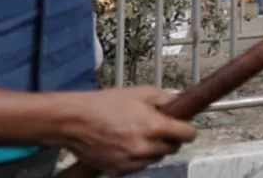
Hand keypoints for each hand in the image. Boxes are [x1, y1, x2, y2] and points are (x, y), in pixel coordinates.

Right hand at [54, 87, 195, 174]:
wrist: (74, 121)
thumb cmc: (104, 104)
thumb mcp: (141, 92)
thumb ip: (166, 99)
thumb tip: (182, 103)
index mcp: (153, 126)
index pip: (187, 134)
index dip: (188, 129)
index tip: (186, 127)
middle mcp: (144, 147)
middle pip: (173, 148)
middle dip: (170, 138)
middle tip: (159, 127)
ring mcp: (131, 161)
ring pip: (156, 158)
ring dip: (154, 148)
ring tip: (139, 134)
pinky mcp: (119, 170)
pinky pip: (139, 166)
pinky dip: (139, 157)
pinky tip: (128, 144)